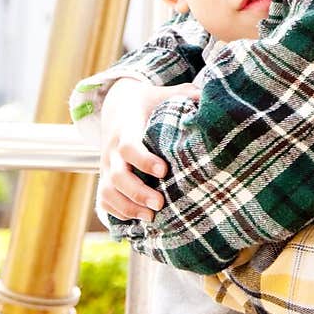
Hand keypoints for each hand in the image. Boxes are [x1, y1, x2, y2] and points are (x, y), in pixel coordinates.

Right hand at [96, 78, 198, 222]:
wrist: (117, 105)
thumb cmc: (148, 102)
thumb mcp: (163, 93)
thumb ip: (185, 95)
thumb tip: (209, 96)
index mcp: (127, 129)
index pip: (129, 146)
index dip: (144, 160)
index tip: (164, 171)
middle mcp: (112, 151)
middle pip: (116, 175)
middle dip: (137, 192)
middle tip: (160, 203)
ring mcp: (106, 167)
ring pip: (108, 192)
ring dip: (127, 207)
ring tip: (151, 217)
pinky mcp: (105, 179)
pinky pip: (104, 200)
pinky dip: (117, 213)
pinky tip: (138, 220)